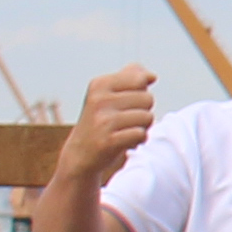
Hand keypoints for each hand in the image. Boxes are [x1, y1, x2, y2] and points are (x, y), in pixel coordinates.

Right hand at [56, 66, 155, 186]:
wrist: (80, 155)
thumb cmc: (102, 122)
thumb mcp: (110, 94)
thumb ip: (131, 78)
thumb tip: (151, 76)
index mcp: (100, 84)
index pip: (140, 79)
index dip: (140, 93)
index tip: (125, 103)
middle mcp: (99, 99)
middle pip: (148, 98)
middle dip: (142, 111)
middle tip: (124, 121)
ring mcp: (102, 120)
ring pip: (147, 117)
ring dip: (142, 127)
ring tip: (124, 131)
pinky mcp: (108, 141)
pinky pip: (142, 134)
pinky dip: (139, 140)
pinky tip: (125, 143)